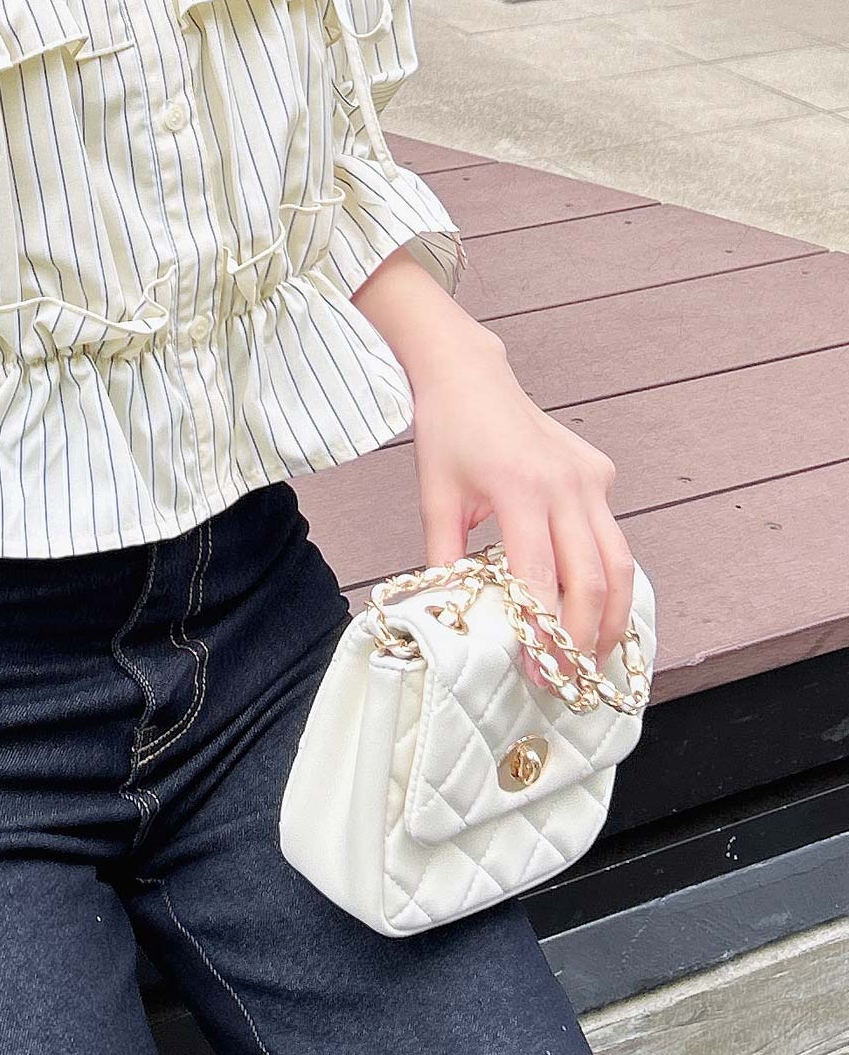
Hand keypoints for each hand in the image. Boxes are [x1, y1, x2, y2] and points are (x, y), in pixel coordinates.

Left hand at [409, 337, 634, 688]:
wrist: (470, 375)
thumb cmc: (448, 434)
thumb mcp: (436, 499)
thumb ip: (445, 560)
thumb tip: (452, 617)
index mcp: (518, 488)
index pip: (540, 575)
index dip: (542, 630)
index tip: (536, 671)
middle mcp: (564, 482)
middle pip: (592, 577)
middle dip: (583, 637)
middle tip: (567, 678)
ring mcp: (589, 476)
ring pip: (619, 561)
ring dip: (611, 616)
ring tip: (593, 657)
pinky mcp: (599, 472)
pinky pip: (612, 534)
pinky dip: (609, 576)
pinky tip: (594, 608)